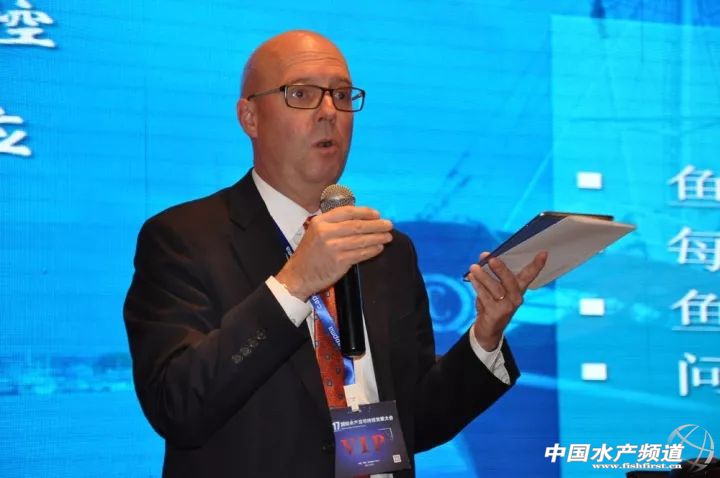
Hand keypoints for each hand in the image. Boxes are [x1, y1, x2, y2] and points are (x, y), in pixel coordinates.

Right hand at [275, 206, 393, 300]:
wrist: (298, 276)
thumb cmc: (309, 254)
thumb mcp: (316, 232)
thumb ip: (333, 224)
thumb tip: (360, 218)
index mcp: (321, 222)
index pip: (347, 212)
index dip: (365, 212)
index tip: (377, 214)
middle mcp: (326, 232)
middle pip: (357, 225)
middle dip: (376, 225)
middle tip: (389, 225)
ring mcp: (333, 247)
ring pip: (361, 239)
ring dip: (377, 237)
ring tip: (388, 236)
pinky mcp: (339, 261)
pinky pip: (360, 254)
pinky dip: (372, 250)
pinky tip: (379, 248)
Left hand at [466, 251, 547, 350]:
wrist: (489, 328)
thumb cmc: (493, 302)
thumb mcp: (496, 287)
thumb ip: (492, 272)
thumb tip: (484, 255)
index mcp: (519, 289)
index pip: (529, 275)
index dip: (536, 265)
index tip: (543, 252)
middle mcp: (516, 298)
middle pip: (510, 281)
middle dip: (501, 269)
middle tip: (491, 259)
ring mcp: (507, 307)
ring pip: (495, 288)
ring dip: (483, 276)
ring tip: (474, 267)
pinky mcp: (495, 313)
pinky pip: (485, 297)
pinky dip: (477, 286)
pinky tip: (471, 277)